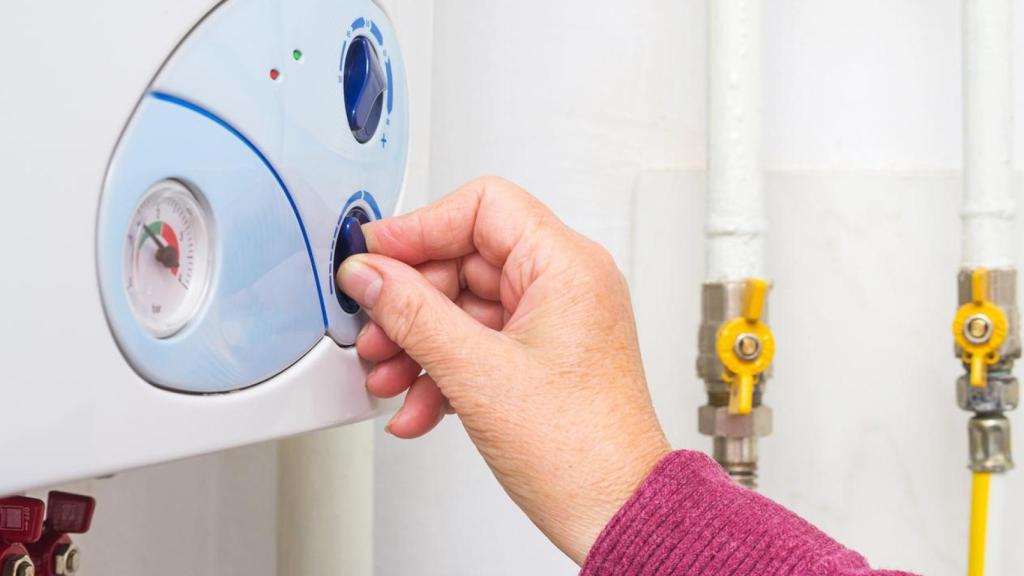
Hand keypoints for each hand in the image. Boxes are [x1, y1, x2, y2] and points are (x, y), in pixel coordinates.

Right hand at [337, 177, 670, 563]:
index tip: (374, 256)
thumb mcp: (476, 373)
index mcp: (566, 266)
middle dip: (411, 302)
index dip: (420, 227)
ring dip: (420, 342)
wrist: (614, 514)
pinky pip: (480, 343)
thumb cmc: (581, 451)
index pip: (482, 208)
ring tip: (390, 377)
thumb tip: (369, 273)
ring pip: (467, 308)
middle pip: (466, 261)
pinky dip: (444, 370)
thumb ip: (412, 313)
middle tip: (375, 331)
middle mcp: (566, 284)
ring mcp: (555, 322)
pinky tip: (418, 407)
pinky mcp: (543, 357)